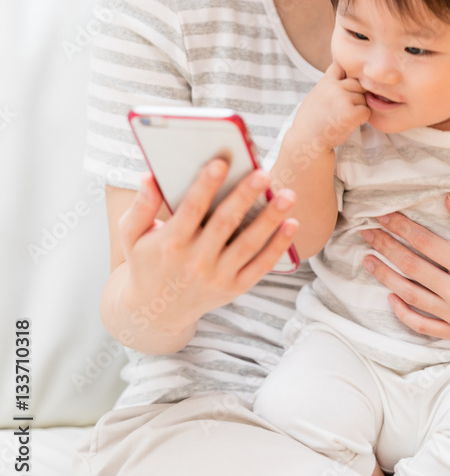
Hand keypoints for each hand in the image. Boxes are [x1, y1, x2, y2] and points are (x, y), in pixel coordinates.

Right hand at [118, 160, 297, 341]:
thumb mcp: (132, 235)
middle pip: (224, 224)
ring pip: (248, 244)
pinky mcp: (234, 288)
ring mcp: (217, 277)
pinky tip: (292, 223)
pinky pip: (260, 265)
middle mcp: (195, 262)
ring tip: (288, 195)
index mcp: (170, 243)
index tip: (221, 162)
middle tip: (264, 173)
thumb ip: (141, 205)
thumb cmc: (146, 262)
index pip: (190, 210)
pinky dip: (278, 246)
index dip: (205, 185)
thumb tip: (149, 176)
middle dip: (245, 196)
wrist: (156, 312)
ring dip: (270, 219)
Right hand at [293, 60, 369, 150]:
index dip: (346, 75)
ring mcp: (343, 99)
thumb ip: (330, 85)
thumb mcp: (316, 95)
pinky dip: (361, 119)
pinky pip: (366, 111)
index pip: (341, 66)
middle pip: (358, 84)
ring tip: (342, 118)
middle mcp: (334, 87)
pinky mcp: (350, 113)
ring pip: (363, 98)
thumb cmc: (311, 121)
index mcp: (326, 81)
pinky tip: (348, 124)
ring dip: (358, 108)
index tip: (343, 88)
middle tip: (343, 110)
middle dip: (356, 96)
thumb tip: (344, 71)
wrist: (306, 141)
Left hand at [361, 194, 449, 344]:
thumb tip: (448, 199)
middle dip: (385, 246)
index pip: (424, 241)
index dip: (399, 226)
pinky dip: (404, 313)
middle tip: (364, 232)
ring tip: (368, 261)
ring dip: (386, 276)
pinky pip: (424, 326)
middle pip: (411, 266)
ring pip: (411, 295)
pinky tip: (390, 298)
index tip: (381, 214)